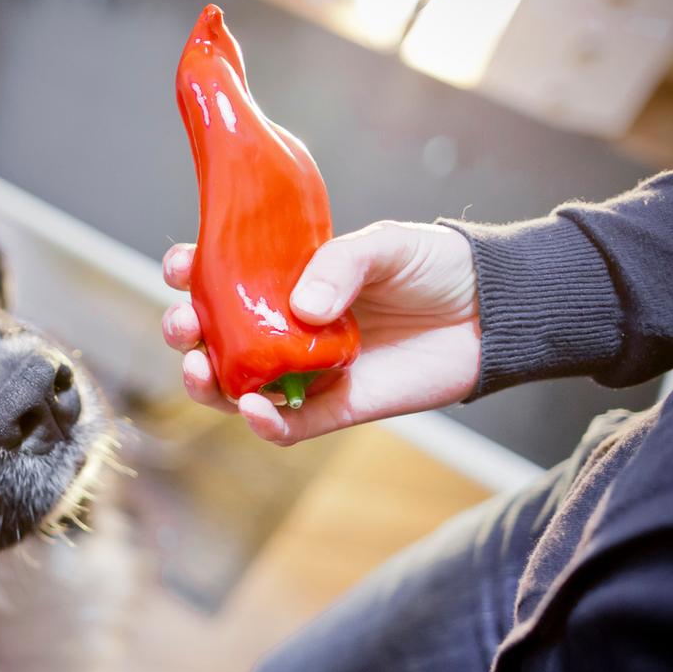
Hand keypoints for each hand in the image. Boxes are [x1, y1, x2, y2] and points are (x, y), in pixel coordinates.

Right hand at [161, 221, 480, 444]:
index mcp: (288, 280)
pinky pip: (289, 426)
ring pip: (238, 387)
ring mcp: (307, 370)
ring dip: (207, 383)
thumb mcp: (385, 244)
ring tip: (198, 369)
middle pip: (217, 337)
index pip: (224, 278)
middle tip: (183, 324)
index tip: (180, 264)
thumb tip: (301, 308)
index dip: (192, 272)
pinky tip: (252, 409)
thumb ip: (340, 265)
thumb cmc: (436, 267)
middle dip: (185, 332)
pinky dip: (264, 424)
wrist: (492, 311)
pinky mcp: (337, 407)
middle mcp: (287, 328)